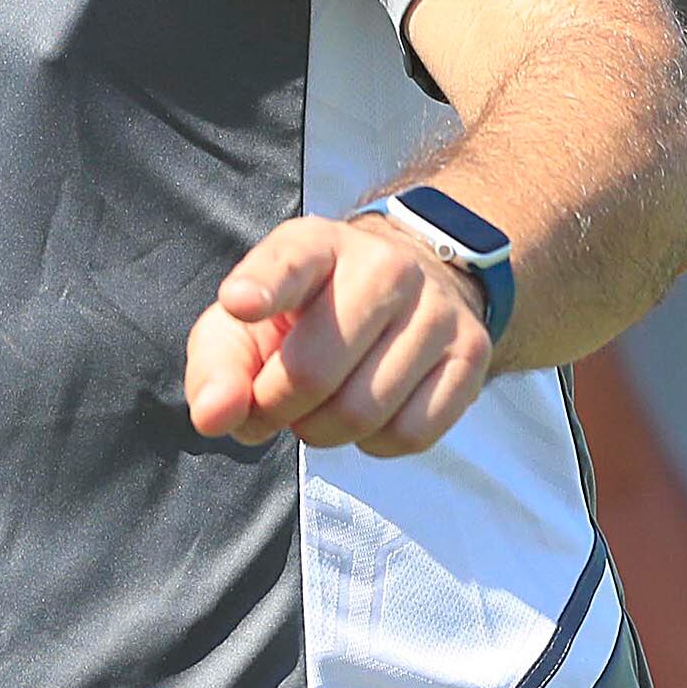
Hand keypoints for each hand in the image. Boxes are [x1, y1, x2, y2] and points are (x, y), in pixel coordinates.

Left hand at [185, 214, 496, 455]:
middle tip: (276, 403)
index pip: (289, 262)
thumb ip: (217, 368)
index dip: (262, 286)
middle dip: (278, 408)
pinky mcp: (472, 354)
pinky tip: (371, 411)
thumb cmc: (306, 316)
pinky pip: (410, 434)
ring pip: (362, 413)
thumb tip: (214, 417)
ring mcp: (435, 309)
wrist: (405, 295)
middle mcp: (383, 266)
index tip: (238, 303)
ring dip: (324, 432)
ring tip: (322, 405)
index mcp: (316, 244)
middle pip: (312, 371)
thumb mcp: (248, 325)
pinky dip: (375, 443)